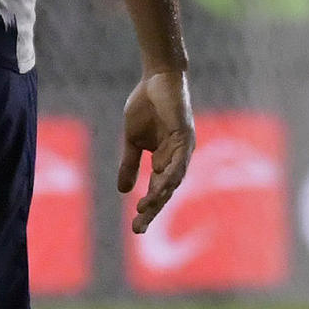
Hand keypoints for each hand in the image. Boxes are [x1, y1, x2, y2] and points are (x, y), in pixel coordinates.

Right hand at [118, 68, 195, 234]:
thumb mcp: (132, 140)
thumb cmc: (146, 106)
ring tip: (145, 209)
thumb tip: (122, 191)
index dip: (147, 210)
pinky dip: (170, 173)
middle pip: (165, 191)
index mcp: (163, 161)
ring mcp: (182, 149)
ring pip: (173, 180)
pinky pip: (179, 160)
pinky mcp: (185, 136)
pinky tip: (161, 185)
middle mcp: (176, 159)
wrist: (156, 79)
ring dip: (160, 196)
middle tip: (138, 229)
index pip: (155, 191)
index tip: (135, 229)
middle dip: (152, 210)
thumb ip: (129, 164)